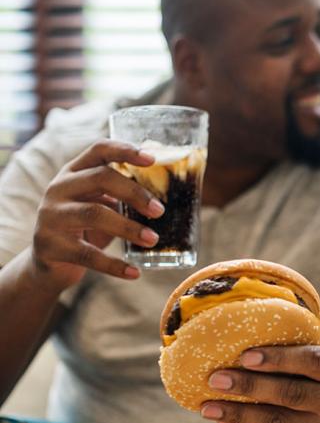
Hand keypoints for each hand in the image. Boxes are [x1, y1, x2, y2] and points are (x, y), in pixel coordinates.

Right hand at [30, 140, 163, 287]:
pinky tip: (134, 273)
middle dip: (134, 193)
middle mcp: (58, 188)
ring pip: (94, 214)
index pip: (98, 150)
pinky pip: (88, 255)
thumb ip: (123, 196)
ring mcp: (51, 216)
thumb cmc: (85, 228)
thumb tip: (167, 195)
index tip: (152, 159)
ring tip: (153, 239)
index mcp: (74, 172)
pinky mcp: (50, 246)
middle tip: (159, 211)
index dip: (125, 150)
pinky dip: (114, 265)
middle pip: (100, 178)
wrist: (49, 264)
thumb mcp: (101, 205)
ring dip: (129, 228)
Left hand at [201, 343, 319, 422]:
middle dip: (250, 387)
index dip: (279, 358)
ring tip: (209, 406)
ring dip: (240, 414)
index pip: (314, 362)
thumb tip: (240, 342)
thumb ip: (298, 350)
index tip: (244, 355)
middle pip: (293, 395)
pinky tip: (226, 420)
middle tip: (216, 378)